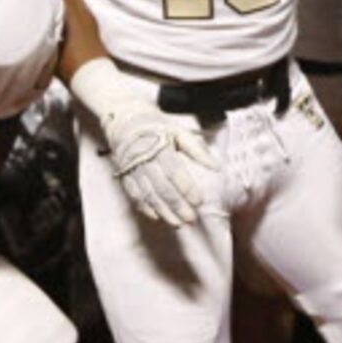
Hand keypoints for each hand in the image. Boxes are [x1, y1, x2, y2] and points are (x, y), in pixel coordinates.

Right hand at [71, 60, 212, 225]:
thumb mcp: (179, 132)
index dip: (186, 188)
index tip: (199, 201)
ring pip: (148, 195)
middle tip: (191, 218)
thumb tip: (217, 167)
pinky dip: (145, 207)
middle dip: (177, 206)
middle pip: (161, 188)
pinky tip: (156, 216)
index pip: (174, 172)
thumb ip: (197, 150)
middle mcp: (144, 160)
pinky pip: (134, 195)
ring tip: (178, 223)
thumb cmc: (157, 127)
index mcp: (159, 147)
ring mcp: (132, 169)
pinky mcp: (124, 175)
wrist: (125, 119)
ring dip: (163, 211)